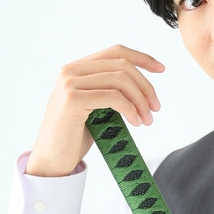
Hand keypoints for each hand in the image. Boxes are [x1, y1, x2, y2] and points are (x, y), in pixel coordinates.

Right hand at [25, 45, 164, 175]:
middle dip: (145, 86)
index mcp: (76, 69)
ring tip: (147, 119)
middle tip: (155, 107)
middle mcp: (70, 71)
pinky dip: (131, 109)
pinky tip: (136, 122)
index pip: (115, 52)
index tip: (161, 69)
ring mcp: (70, 83)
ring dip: (140, 100)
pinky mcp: (73, 99)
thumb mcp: (95, 107)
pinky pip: (113, 97)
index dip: (141, 58)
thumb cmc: (74, 137)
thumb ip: (110, 91)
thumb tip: (142, 88)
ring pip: (120, 80)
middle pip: (122, 65)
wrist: (52, 161)